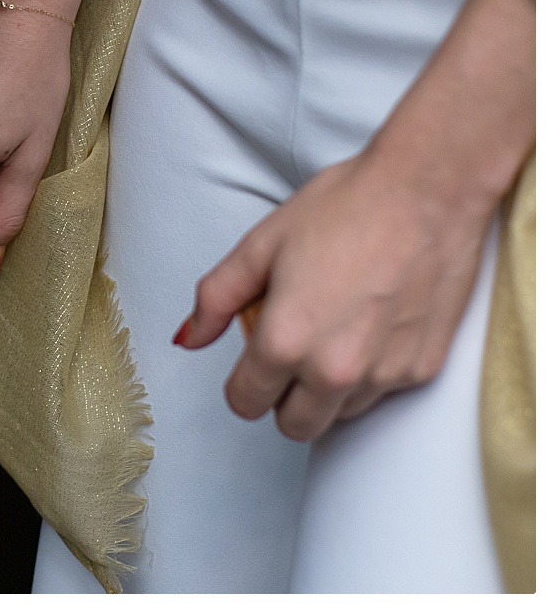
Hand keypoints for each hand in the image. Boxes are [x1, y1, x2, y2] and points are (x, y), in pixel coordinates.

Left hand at [174, 151, 493, 441]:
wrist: (428, 190)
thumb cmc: (346, 208)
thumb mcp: (260, 245)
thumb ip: (216, 299)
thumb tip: (188, 338)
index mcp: (285, 341)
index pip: (245, 403)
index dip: (242, 383)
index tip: (252, 362)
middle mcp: (335, 371)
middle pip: (294, 425)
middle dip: (283, 396)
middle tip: (292, 348)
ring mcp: (384, 374)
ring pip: (340, 414)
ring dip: (329, 388)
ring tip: (336, 328)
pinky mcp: (423, 368)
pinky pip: (383, 392)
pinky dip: (372, 371)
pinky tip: (373, 323)